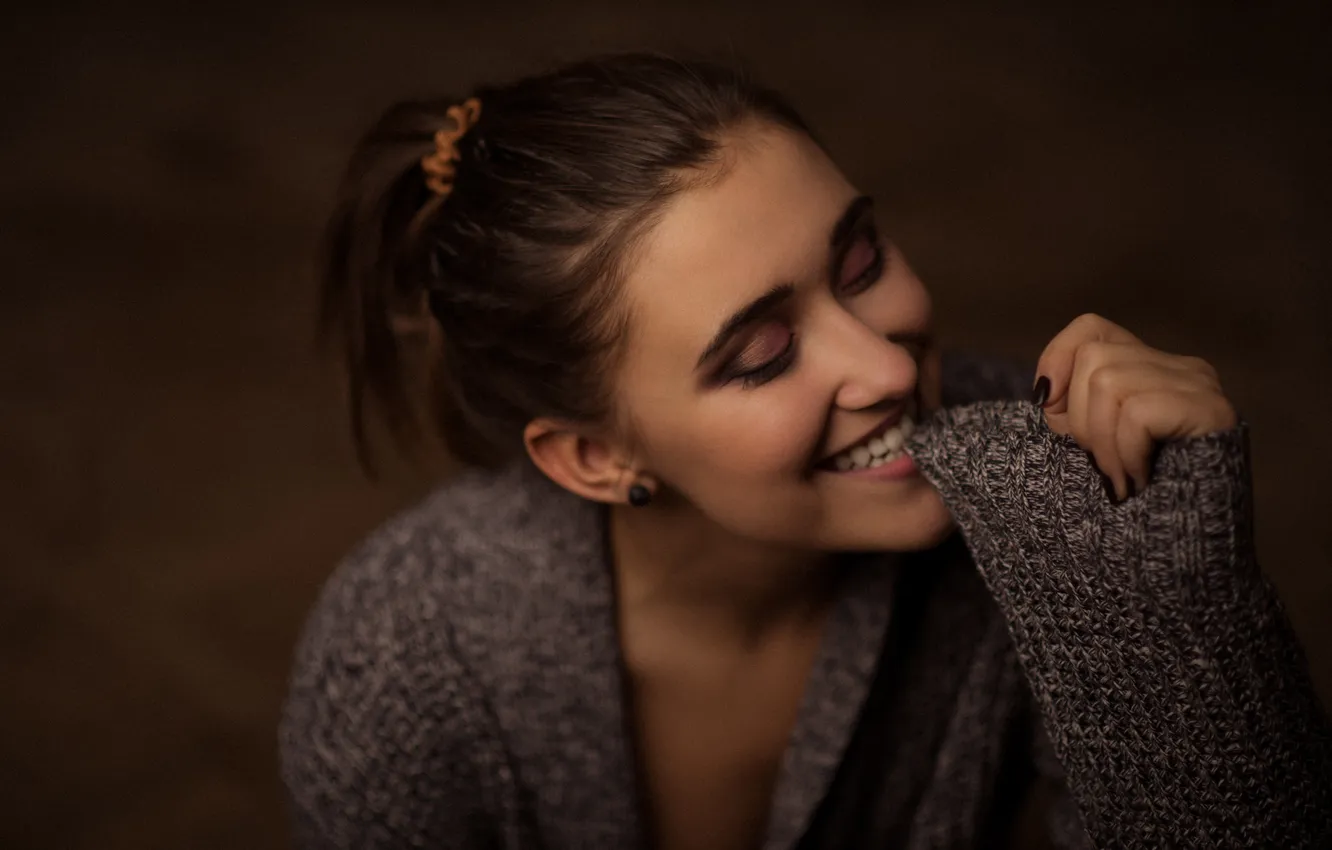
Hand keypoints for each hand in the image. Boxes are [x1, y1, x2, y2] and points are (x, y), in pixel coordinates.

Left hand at [1033, 314, 1237, 500]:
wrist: (1183, 544)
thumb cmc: (1129, 496)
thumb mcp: (1085, 444)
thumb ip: (1065, 409)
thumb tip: (1045, 391)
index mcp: (1151, 368)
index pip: (1090, 328)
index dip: (1057, 360)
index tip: (1049, 409)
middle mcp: (1181, 367)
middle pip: (1093, 357)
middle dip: (1079, 419)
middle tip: (1101, 464)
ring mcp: (1199, 385)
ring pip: (1108, 381)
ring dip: (1101, 443)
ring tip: (1118, 477)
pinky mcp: (1210, 410)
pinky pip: (1136, 413)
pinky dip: (1125, 453)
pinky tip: (1138, 480)